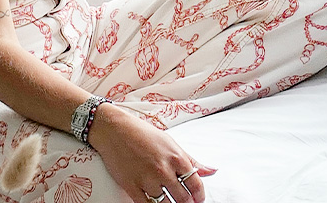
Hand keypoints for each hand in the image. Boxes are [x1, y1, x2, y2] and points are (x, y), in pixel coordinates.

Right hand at [89, 104, 217, 202]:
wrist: (115, 130)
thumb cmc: (143, 134)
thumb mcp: (172, 143)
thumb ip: (192, 160)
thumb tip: (212, 171)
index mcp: (177, 158)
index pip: (196, 185)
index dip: (200, 196)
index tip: (198, 199)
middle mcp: (164, 170)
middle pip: (183, 198)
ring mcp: (147, 180)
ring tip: (171, 202)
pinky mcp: (131, 187)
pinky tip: (155, 202)